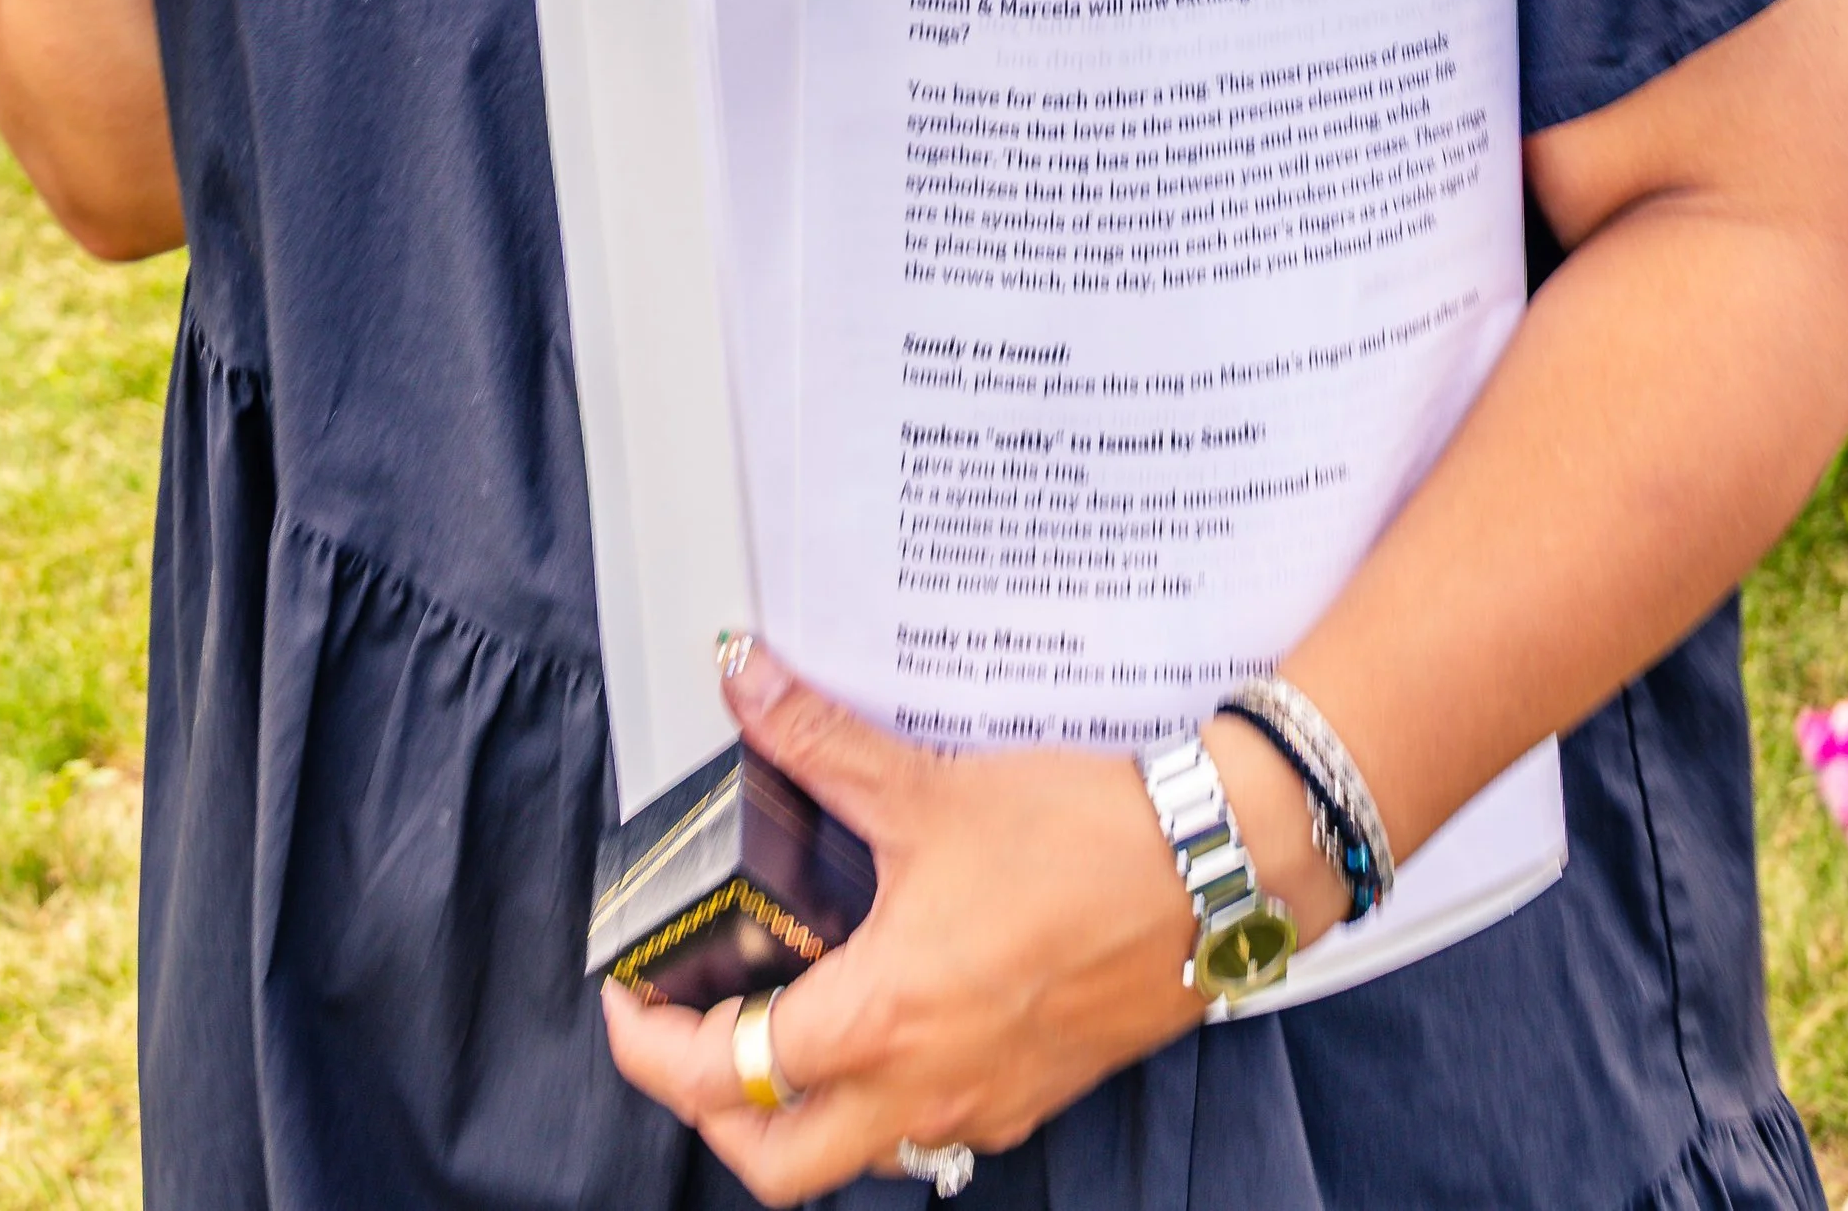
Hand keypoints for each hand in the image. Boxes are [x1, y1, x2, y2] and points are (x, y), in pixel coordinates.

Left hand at [600, 643, 1329, 1199]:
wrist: (1218, 872)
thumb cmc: (1085, 841)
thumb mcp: (932, 785)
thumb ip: (822, 742)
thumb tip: (747, 684)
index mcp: (881, 1020)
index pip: (722, 1076)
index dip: (649, 1045)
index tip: (630, 997)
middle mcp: (921, 1086)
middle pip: (771, 1162)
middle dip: (710, 1114)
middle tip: (693, 1031)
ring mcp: (981, 1103)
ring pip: (852, 1157)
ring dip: (797, 1112)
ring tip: (784, 1018)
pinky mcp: (1032, 1093)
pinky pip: (927, 1133)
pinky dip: (880, 1098)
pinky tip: (891, 1015)